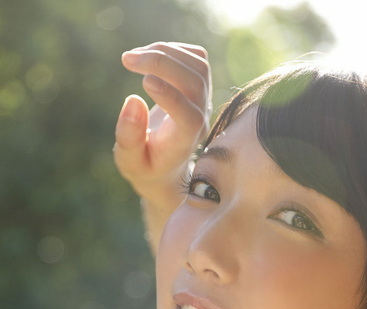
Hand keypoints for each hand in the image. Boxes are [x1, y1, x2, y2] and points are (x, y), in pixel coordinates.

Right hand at [114, 42, 211, 207]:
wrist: (166, 164)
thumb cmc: (145, 165)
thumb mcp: (130, 162)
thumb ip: (129, 138)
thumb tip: (133, 100)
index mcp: (184, 142)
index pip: (189, 118)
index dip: (172, 97)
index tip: (144, 82)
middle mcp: (200, 120)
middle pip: (195, 83)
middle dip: (161, 64)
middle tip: (127, 60)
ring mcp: (204, 101)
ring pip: (198, 65)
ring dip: (164, 52)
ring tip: (132, 58)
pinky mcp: (201, 85)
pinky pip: (196, 57)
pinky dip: (171, 49)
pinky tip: (147, 56)